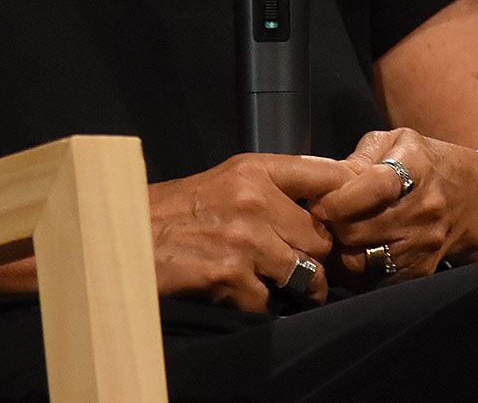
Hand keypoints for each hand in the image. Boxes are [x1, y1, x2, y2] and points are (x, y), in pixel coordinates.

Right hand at [146, 153, 354, 313]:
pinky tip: (240, 295)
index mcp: (254, 171)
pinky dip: (260, 306)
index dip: (348, 197)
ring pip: (307, 274)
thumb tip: (327, 202)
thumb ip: (273, 186)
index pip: (325, 174)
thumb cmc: (176, 212)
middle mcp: (253, 200)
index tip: (352, 216)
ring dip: (298, 289)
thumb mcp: (226, 180)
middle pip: (322, 237)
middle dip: (316, 258)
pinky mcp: (230, 276)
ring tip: (279, 288)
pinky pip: (272, 302)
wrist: (125, 237)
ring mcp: (243, 239)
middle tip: (302, 267)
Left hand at [307, 129, 477, 286]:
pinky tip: (349, 255)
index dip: (338, 199)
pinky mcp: (422, 270)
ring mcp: (424, 243)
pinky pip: (376, 281)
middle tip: (317, 221)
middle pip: (359, 230)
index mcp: (415, 167)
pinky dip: (355, 273)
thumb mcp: (398, 141)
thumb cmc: (428, 163)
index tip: (318, 202)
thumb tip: (325, 181)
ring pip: (363, 260)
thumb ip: (360, 157)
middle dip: (330, 227)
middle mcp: (423, 208)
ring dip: (338, 252)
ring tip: (330, 238)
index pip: (371, 188)